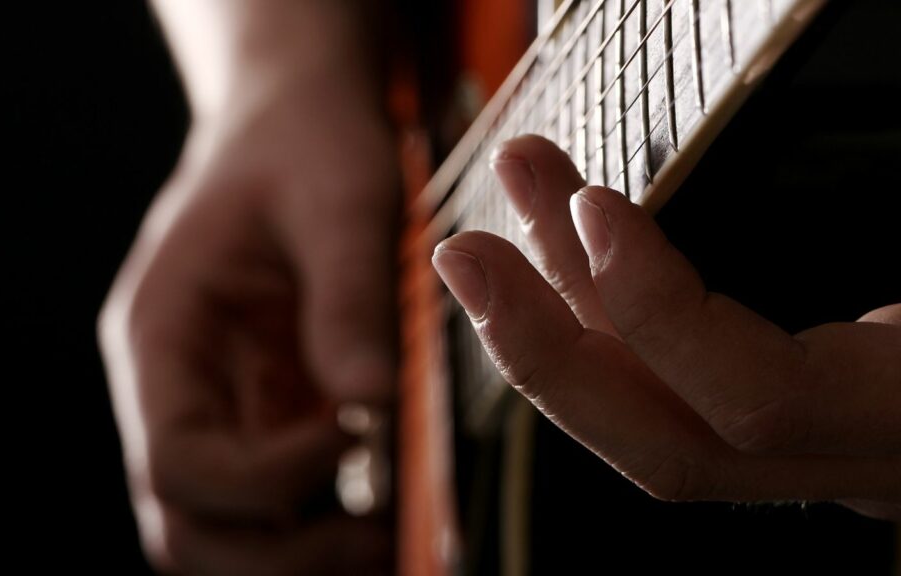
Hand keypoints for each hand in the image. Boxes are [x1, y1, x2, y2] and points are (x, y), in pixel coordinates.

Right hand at [98, 5, 398, 571]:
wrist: (294, 126)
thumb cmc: (307, 145)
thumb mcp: (339, 199)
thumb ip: (348, 299)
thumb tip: (371, 405)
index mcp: (162, 331)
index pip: (177, 459)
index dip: (266, 479)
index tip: (357, 434)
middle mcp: (173, 387)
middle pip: (184, 526)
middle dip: (278, 554)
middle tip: (380, 539)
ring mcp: (216, 410)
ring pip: (221, 536)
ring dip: (298, 558)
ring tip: (390, 539)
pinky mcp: (262, 418)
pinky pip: (274, 509)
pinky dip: (322, 532)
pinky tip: (386, 514)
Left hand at [433, 135, 900, 519]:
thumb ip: (859, 272)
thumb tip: (648, 213)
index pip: (765, 406)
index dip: (660, 313)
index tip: (593, 212)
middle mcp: (862, 460)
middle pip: (670, 447)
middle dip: (546, 350)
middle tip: (465, 254)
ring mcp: (836, 452)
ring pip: (665, 408)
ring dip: (571, 306)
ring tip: (511, 211)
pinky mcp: (814, 420)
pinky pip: (691, 386)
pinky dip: (624, 319)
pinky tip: (576, 255)